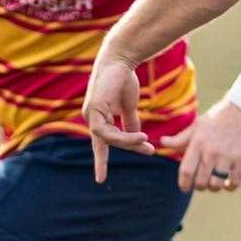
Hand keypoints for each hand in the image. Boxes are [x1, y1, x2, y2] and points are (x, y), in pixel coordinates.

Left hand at [84, 45, 153, 182]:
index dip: (100, 161)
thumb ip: (130, 122)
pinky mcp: (93, 109)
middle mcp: (91, 118)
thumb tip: (137, 138)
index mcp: (99, 119)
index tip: (100, 179)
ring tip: (146, 142)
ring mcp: (90, 114)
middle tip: (149, 151)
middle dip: (128, 149)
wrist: (121, 60)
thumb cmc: (123, 79)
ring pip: (108, 139)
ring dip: (128, 142)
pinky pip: (106, 131)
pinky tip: (140, 136)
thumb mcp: (128, 106)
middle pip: (108, 143)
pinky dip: (123, 136)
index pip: (100, 144)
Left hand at [160, 98, 240, 192]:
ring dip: (214, 188)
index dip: (183, 183)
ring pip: (216, 184)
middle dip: (199, 187)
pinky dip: (230, 186)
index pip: (186, 171)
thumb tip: (162, 142)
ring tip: (214, 183)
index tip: (184, 188)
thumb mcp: (197, 126)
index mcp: (198, 144)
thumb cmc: (217, 118)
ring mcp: (227, 157)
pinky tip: (227, 183)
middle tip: (201, 185)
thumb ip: (180, 139)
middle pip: (201, 181)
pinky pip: (234, 182)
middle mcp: (211, 152)